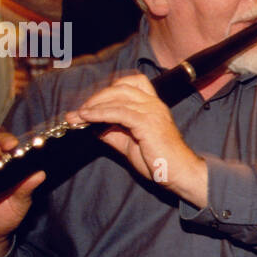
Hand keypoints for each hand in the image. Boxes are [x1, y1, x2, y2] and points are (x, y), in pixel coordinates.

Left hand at [73, 74, 207, 206]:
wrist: (178, 173)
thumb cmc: (159, 160)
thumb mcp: (130, 143)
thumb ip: (113, 132)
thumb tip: (91, 126)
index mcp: (153, 105)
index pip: (132, 83)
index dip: (111, 89)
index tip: (93, 104)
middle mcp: (153, 104)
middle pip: (121, 87)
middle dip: (97, 97)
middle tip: (79, 111)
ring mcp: (151, 111)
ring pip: (117, 97)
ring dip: (94, 105)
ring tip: (78, 116)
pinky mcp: (147, 122)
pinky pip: (118, 112)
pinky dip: (99, 113)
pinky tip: (87, 118)